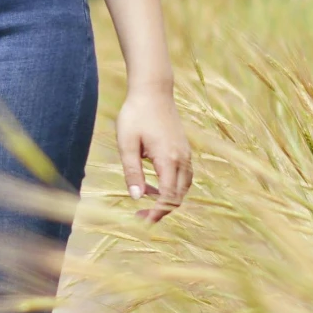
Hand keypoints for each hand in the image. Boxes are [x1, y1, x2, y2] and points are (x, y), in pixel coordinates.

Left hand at [116, 87, 191, 220]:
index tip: (142, 221)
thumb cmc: (136, 114)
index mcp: (169, 160)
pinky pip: (183, 176)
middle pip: (178, 196)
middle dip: (161, 210)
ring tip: (144, 199)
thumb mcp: (127, 143)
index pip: (168, 197)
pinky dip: (171, 186)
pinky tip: (152, 183)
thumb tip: (136, 197)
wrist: (153, 90)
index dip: (157, 213)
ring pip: (183, 188)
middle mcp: (182, 159)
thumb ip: (132, 172)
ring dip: (167, 198)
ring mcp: (186, 154)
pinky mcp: (184, 149)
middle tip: (140, 216)